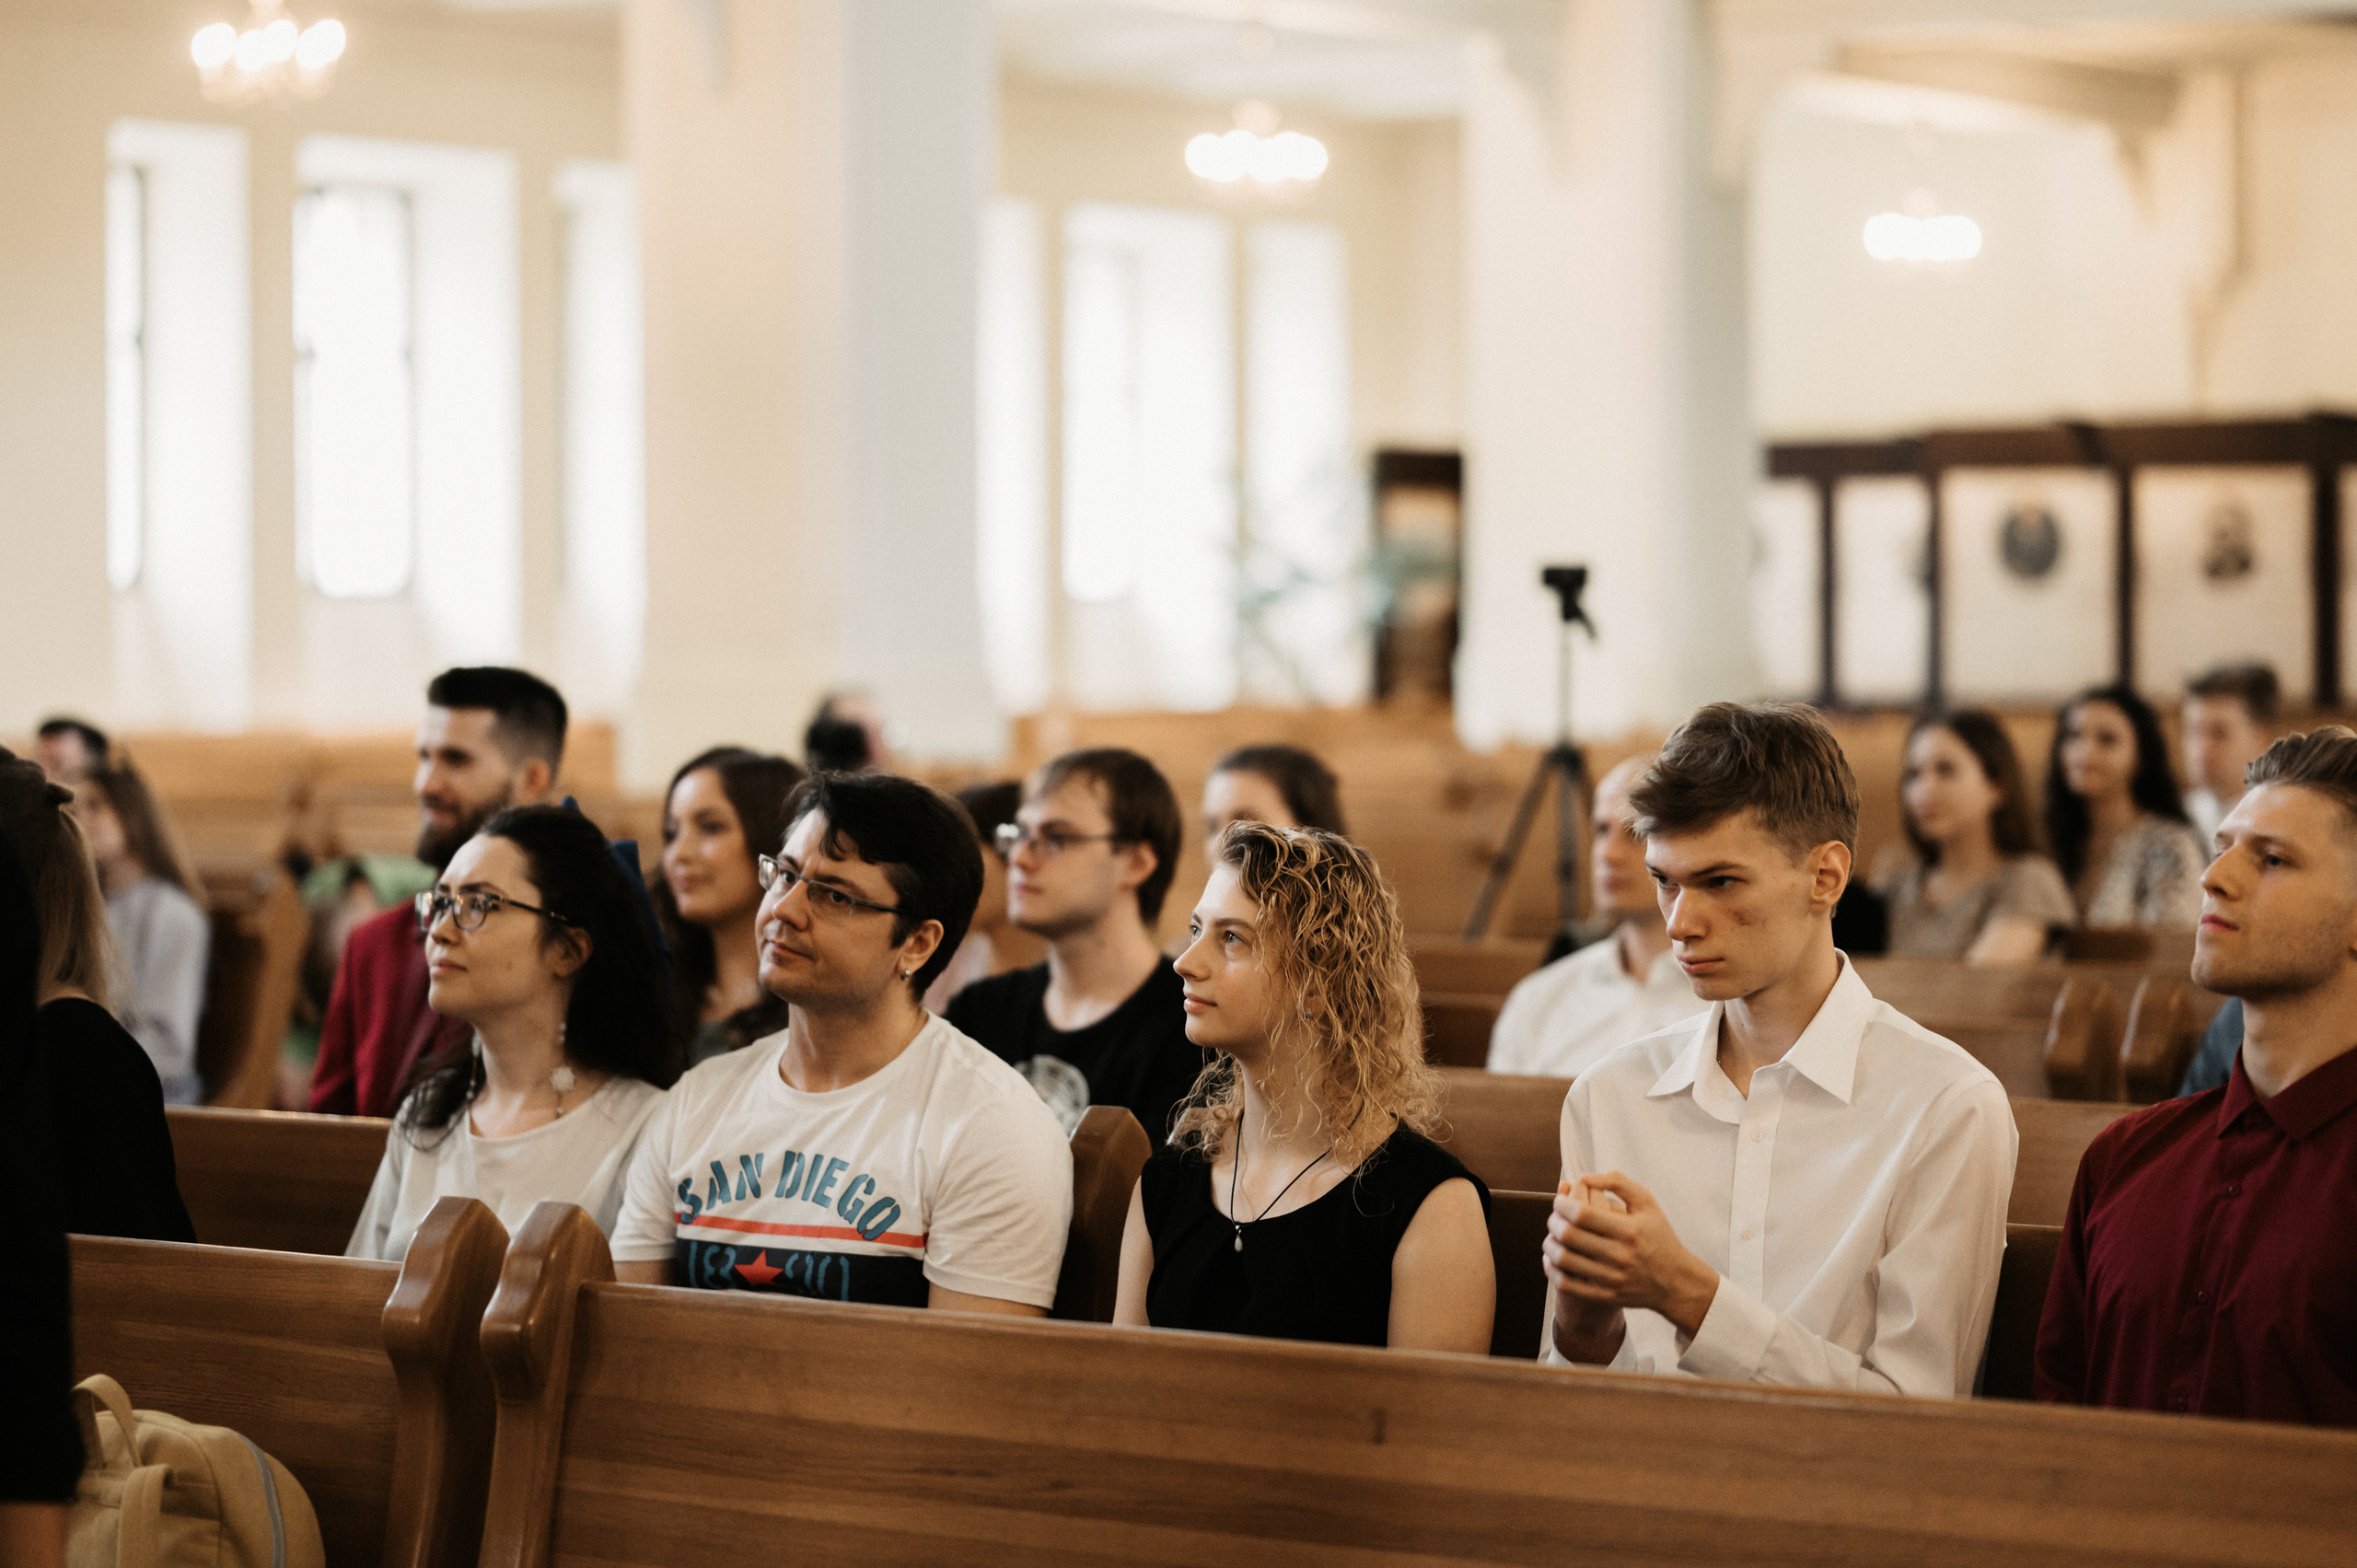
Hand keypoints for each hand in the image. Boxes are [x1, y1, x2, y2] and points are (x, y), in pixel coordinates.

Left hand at [1544, 1171, 1719, 1338]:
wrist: (1675, 1281)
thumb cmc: (1658, 1236)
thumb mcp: (1647, 1203)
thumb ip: (1618, 1183)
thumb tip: (1584, 1177)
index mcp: (1628, 1230)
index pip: (1582, 1214)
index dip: (1562, 1204)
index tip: (1559, 1201)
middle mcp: (1620, 1255)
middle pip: (1570, 1236)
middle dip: (1553, 1222)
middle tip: (1554, 1217)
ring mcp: (1612, 1278)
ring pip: (1565, 1261)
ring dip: (1549, 1245)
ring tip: (1551, 1237)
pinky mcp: (1606, 1296)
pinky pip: (1568, 1286)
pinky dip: (1553, 1271)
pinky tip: (1552, 1260)